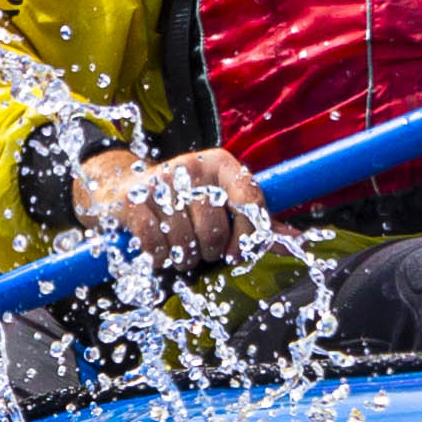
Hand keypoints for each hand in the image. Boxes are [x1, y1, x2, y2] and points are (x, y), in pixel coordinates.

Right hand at [78, 144, 270, 267]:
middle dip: (209, 251)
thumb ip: (258, 222)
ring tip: (178, 247)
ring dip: (183, 258)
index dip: (248, 234)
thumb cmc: (184, 200)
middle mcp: (193, 166)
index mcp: (221, 163)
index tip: (237, 254)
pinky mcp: (135, 201)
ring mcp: (161, 182)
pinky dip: (159, 258)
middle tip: (200, 248)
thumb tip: (299, 241)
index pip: (249, 199)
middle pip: (214, 231)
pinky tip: (158, 250)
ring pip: (185, 244)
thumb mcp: (221, 201)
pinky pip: (157, 247)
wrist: (122, 187)